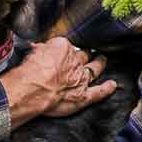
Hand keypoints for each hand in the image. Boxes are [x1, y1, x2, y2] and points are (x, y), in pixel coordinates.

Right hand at [0, 37, 115, 127]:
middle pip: (82, 55)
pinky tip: (113, 85)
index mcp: (62, 47)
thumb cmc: (29, 71)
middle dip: (84, 53)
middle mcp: (74, 61)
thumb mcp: (31, 52)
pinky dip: (107, 89)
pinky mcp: (83, 96)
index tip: (55, 52)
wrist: (33, 89)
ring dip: (99, 64)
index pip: (64, 45)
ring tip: (102, 60)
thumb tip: (38, 49)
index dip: (60, 49)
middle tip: (86, 52)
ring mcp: (81, 79)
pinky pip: (98, 92)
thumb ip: (39, 50)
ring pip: (94, 69)